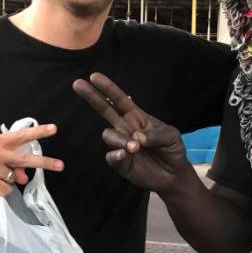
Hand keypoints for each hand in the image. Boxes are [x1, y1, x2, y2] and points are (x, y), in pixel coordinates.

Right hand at [0, 124, 63, 197]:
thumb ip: (9, 164)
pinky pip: (6, 190)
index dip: (38, 132)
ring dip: (5, 181)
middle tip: (60, 165)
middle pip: (26, 159)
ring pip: (14, 179)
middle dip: (45, 162)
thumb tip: (24, 178)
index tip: (53, 129)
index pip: (21, 136)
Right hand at [72, 73, 188, 193]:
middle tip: (77, 83)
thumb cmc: (172, 151)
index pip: (119, 99)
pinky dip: (116, 155)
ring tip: (135, 148)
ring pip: (108, 135)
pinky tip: (125, 155)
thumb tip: (136, 138)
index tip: (94, 77)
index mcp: (136, 116)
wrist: (174, 176)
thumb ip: (155, 135)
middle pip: (104, 109)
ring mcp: (121, 145)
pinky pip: (111, 156)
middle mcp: (125, 128)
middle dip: (92, 96)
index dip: (108, 88)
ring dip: (119, 139)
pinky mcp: (121, 163)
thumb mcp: (171, 136)